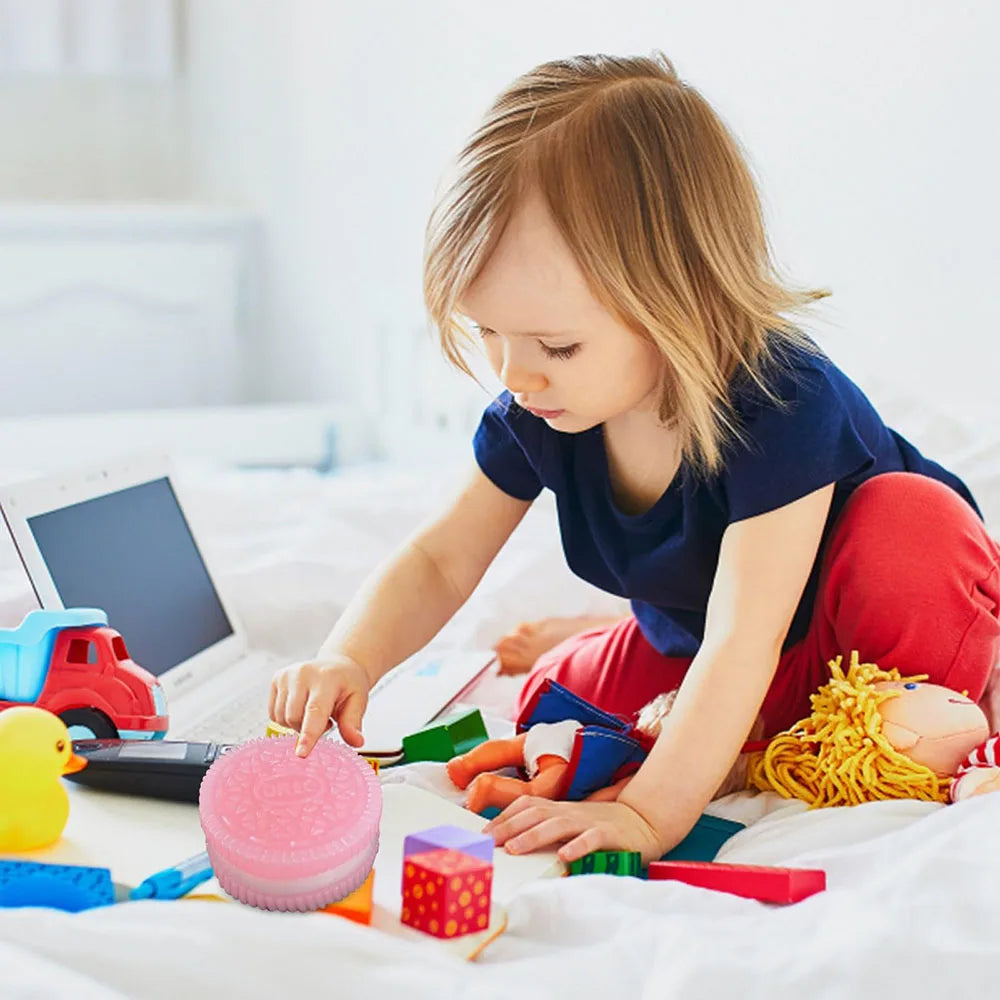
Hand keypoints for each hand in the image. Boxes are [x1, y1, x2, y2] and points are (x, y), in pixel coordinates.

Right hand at [268, 654, 370, 756]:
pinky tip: (301, 707)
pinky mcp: (276, 679)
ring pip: (282, 717)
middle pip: (294, 718)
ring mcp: (286, 675)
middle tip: (326, 721)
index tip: (302, 753)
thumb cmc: (348, 683)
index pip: (315, 710)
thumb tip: (356, 742)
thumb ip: (353, 722)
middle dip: (307, 729)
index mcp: (326, 678)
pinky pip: (274, 713)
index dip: (308, 734)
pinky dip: (287, 718)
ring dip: (297, 724)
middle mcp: (303, 673)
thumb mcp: (359, 701)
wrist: (338, 665)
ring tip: (314, 711)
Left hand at [482, 795, 666, 865]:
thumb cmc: (602, 826)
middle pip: (535, 813)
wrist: (644, 820)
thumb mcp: (572, 824)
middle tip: (486, 841)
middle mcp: (570, 812)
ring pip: (557, 824)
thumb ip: (549, 830)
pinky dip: (577, 846)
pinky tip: (564, 855)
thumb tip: (513, 842)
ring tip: (513, 848)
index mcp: (560, 809)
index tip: (482, 831)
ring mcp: (589, 822)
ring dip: (533, 835)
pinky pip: (591, 839)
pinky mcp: (609, 835)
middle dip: (508, 826)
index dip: (503, 816)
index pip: (526, 806)